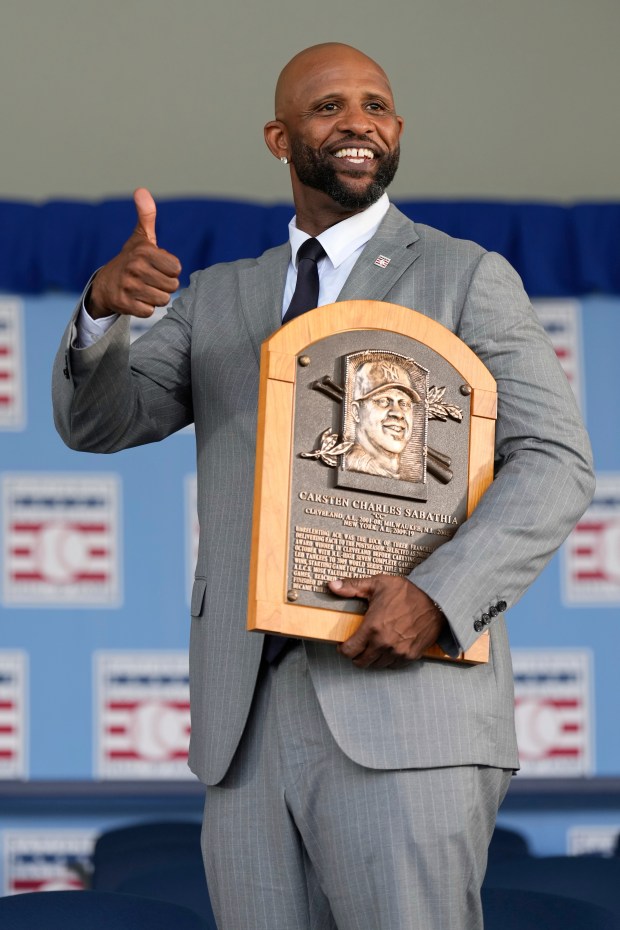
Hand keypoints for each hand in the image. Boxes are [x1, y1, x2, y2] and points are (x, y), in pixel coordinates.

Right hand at [87, 188, 181, 318]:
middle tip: (152, 280)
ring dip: (156, 297)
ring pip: (162, 300)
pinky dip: (145, 308)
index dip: (171, 270)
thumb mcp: (140, 238)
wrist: (104, 284)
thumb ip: (146, 216)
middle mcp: (135, 268)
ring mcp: (129, 287)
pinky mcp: (124, 304)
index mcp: (144, 251)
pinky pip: (149, 311)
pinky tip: (137, 299)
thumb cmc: (130, 259)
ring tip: (145, 289)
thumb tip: (141, 190)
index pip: (176, 268)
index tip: (159, 267)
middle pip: (172, 286)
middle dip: (165, 285)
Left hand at [328, 575, 446, 668]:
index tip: (343, 645)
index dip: (343, 649)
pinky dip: (387, 660)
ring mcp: (398, 652)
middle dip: (355, 656)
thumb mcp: (378, 584)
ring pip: (376, 665)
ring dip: (371, 658)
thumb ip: (353, 586)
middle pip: (361, 662)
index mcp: (372, 628)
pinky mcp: (411, 656)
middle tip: (356, 646)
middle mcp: (384, 644)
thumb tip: (331, 585)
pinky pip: (393, 665)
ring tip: (371, 647)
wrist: (436, 601)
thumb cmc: (407, 592)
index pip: (349, 651)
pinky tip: (387, 648)